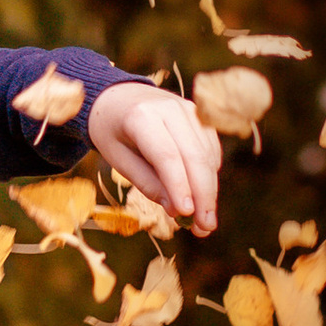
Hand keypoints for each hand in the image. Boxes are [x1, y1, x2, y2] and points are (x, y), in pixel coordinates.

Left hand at [88, 83, 222, 234]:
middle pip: (194, 157)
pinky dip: (210, 176)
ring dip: (210, 191)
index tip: (186, 214)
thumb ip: (147, 183)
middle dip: (202, 196)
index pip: (167, 156)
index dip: (179, 186)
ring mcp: (189, 110)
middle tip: (204, 228)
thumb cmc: (114, 132)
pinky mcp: (200, 116)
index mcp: (141, 116)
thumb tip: (177, 210)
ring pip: (208, 156)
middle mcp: (170, 109)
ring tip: (204, 222)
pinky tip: (202, 196)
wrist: (119, 97)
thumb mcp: (118, 159)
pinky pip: (211, 150)